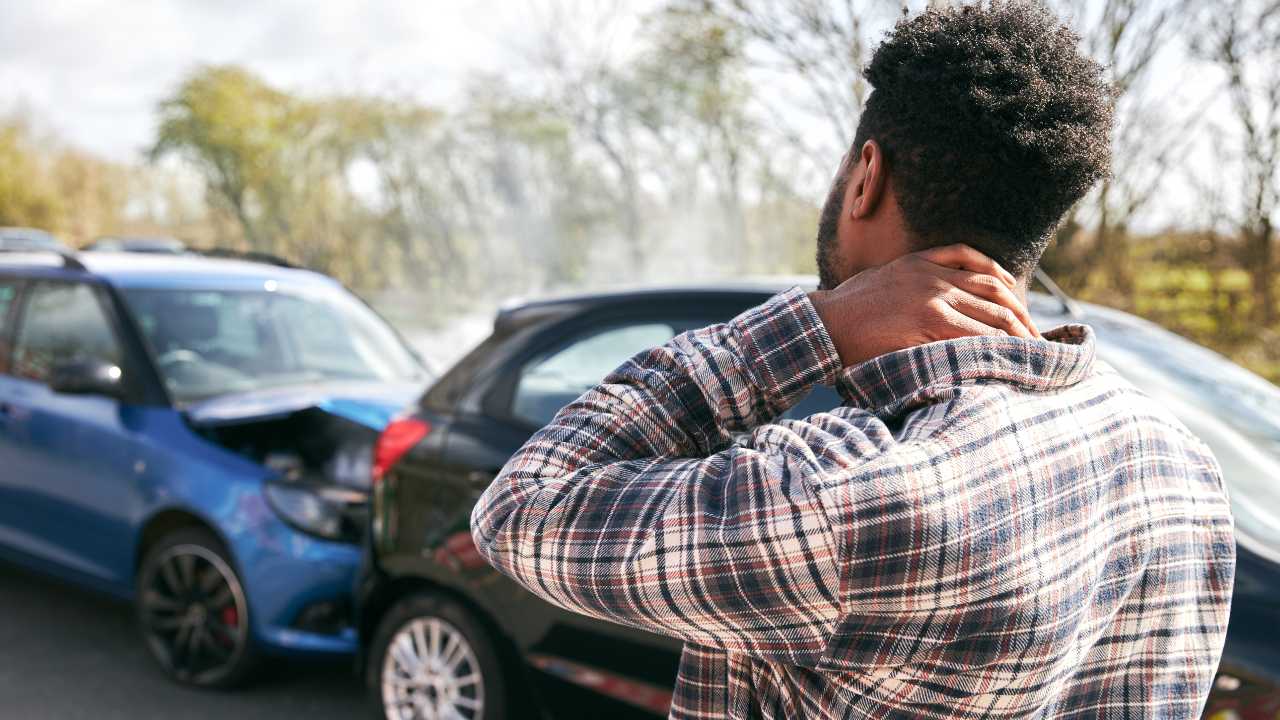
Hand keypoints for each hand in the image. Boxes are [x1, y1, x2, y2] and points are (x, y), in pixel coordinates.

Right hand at [809, 244, 1040, 366]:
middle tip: (1036, 339)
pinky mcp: (929, 321)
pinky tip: (1006, 356)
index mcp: (923, 261)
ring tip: (1031, 353)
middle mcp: (933, 275)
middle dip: (1021, 316)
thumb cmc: (847, 311)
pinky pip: (974, 333)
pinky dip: (994, 345)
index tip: (1019, 310)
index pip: (981, 266)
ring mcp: (933, 296)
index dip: (1007, 289)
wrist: (824, 324)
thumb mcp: (883, 281)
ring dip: (1016, 335)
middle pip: (995, 290)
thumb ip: (912, 282)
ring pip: (991, 313)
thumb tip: (936, 303)